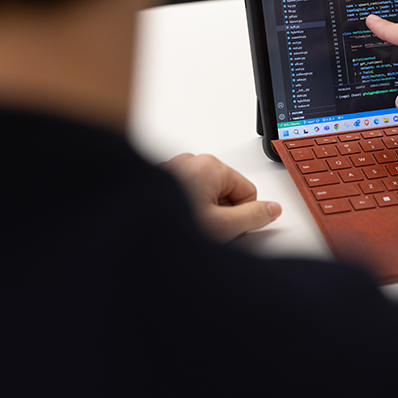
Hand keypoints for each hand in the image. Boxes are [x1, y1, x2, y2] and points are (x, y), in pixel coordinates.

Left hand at [160, 153, 280, 242]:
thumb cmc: (168, 229)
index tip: (224, 228)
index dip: (241, 216)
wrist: (124, 236)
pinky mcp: (157, 180)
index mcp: (209, 165)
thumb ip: (255, 217)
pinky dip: (182, 210)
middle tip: (201, 230)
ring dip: (200, 213)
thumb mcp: (223, 228)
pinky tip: (170, 223)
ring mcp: (172, 169)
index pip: (248, 191)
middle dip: (219, 214)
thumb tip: (273, 209)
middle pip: (226, 192)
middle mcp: (190, 161)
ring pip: (204, 196)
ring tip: (183, 227)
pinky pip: (185, 195)